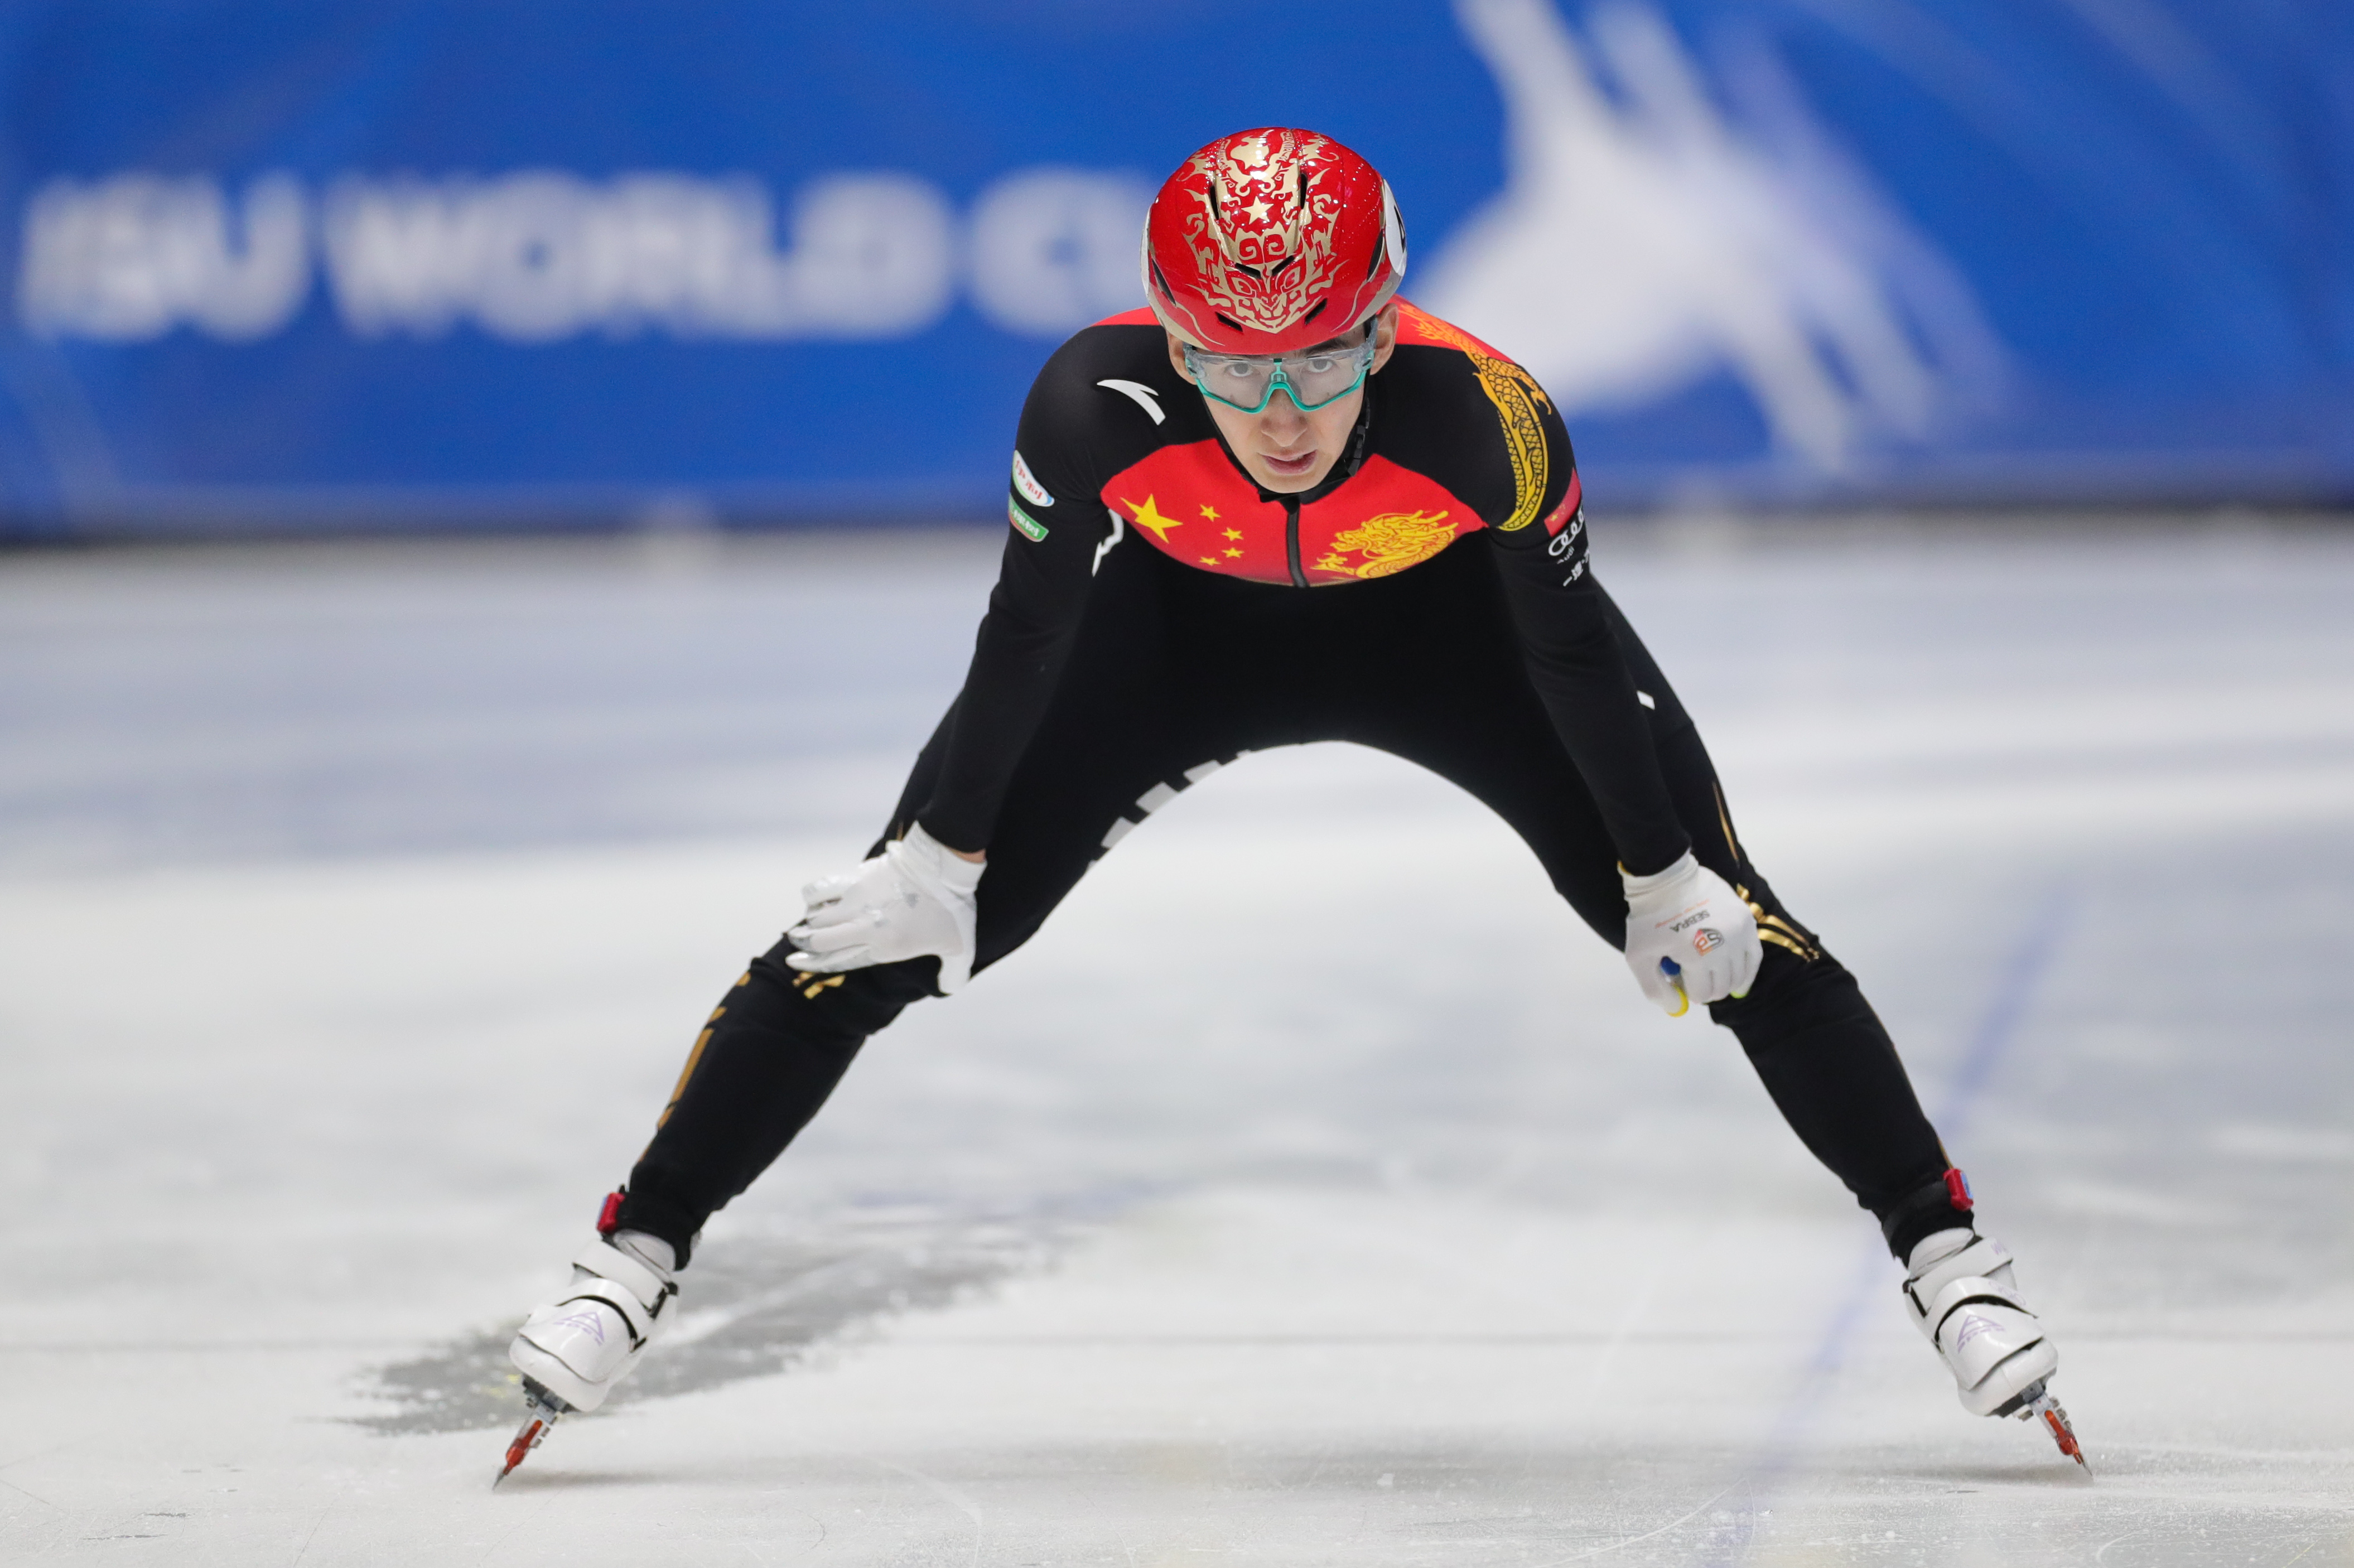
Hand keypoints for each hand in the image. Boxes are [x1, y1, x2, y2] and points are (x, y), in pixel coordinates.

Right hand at [786, 823, 984, 993]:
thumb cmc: (953, 908)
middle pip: (819, 940)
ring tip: (808, 923)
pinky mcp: (855, 879)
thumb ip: (954, 973)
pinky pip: (821, 889)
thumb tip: (949, 989)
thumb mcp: (961, 948)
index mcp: (885, 948)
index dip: (812, 963)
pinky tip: (814, 898)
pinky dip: (812, 895)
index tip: (794, 961)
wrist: (943, 867)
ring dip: (809, 922)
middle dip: (804, 943)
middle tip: (797, 941)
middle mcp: (865, 928)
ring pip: (817, 917)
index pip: (838, 961)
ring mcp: (857, 902)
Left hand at [1621, 852, 1760, 1015]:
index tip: (1680, 980)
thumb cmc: (1649, 919)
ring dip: (1726, 981)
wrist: (1666, 878)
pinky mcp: (1747, 920)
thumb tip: (1675, 1008)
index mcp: (1697, 957)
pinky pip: (1754, 955)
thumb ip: (1654, 989)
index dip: (1689, 991)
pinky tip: (1740, 980)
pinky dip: (1747, 971)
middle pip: (1722, 986)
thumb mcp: (1638, 957)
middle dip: (1707, 988)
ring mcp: (1739, 933)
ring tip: (1712, 975)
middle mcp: (1723, 947)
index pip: (1702, 993)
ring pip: (1740, 975)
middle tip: (1694, 977)